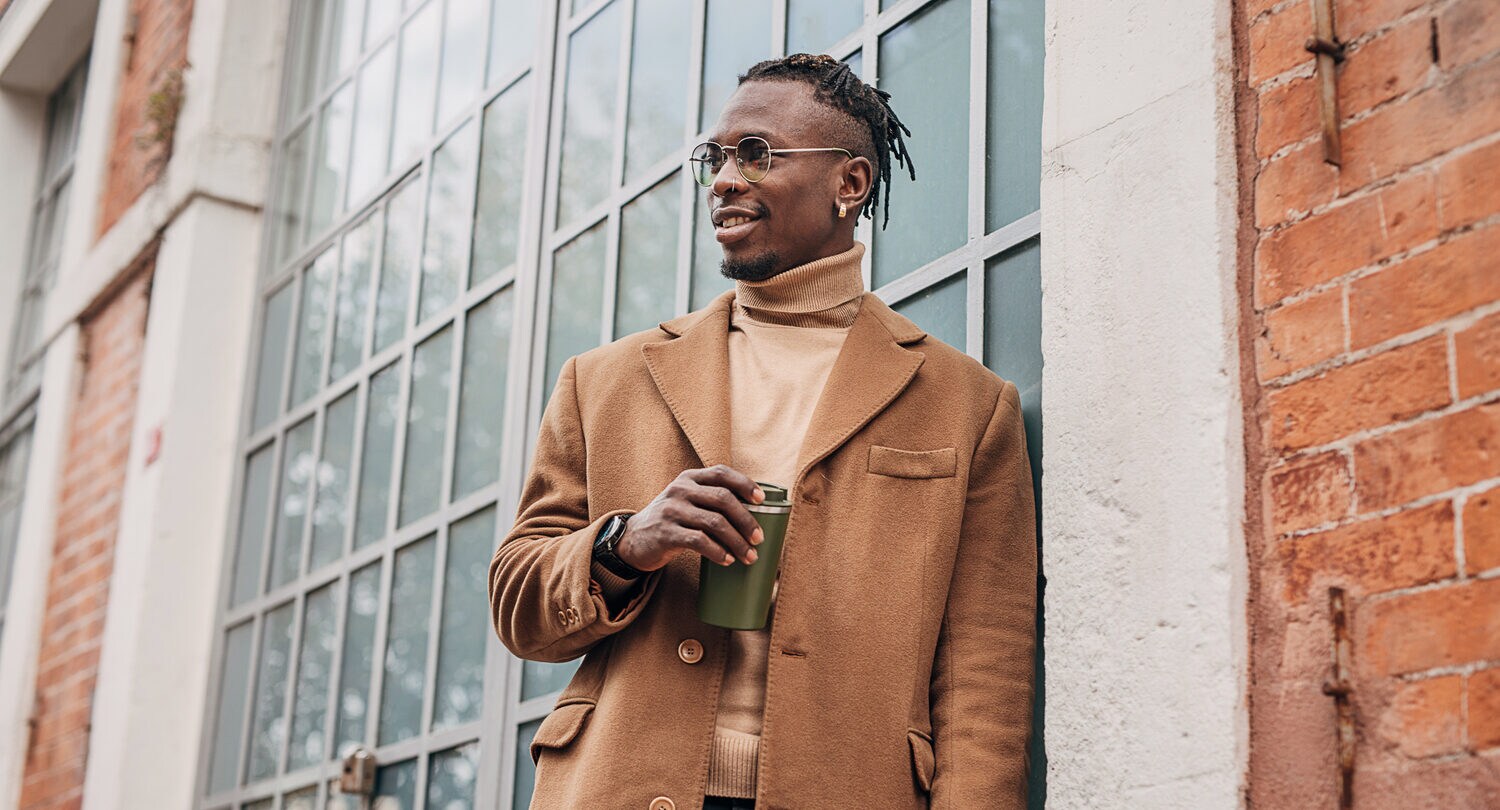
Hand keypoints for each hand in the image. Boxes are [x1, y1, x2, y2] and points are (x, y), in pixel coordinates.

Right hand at [615, 465, 766, 571]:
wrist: (633, 539)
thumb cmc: (671, 521)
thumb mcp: (686, 501)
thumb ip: (709, 499)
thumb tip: (754, 515)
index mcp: (689, 478)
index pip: (721, 473)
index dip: (744, 484)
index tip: (761, 500)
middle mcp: (680, 490)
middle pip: (723, 499)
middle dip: (746, 520)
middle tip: (759, 538)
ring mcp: (671, 510)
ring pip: (714, 522)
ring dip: (737, 541)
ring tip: (749, 556)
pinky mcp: (666, 533)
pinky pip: (699, 541)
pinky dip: (718, 552)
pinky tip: (727, 560)